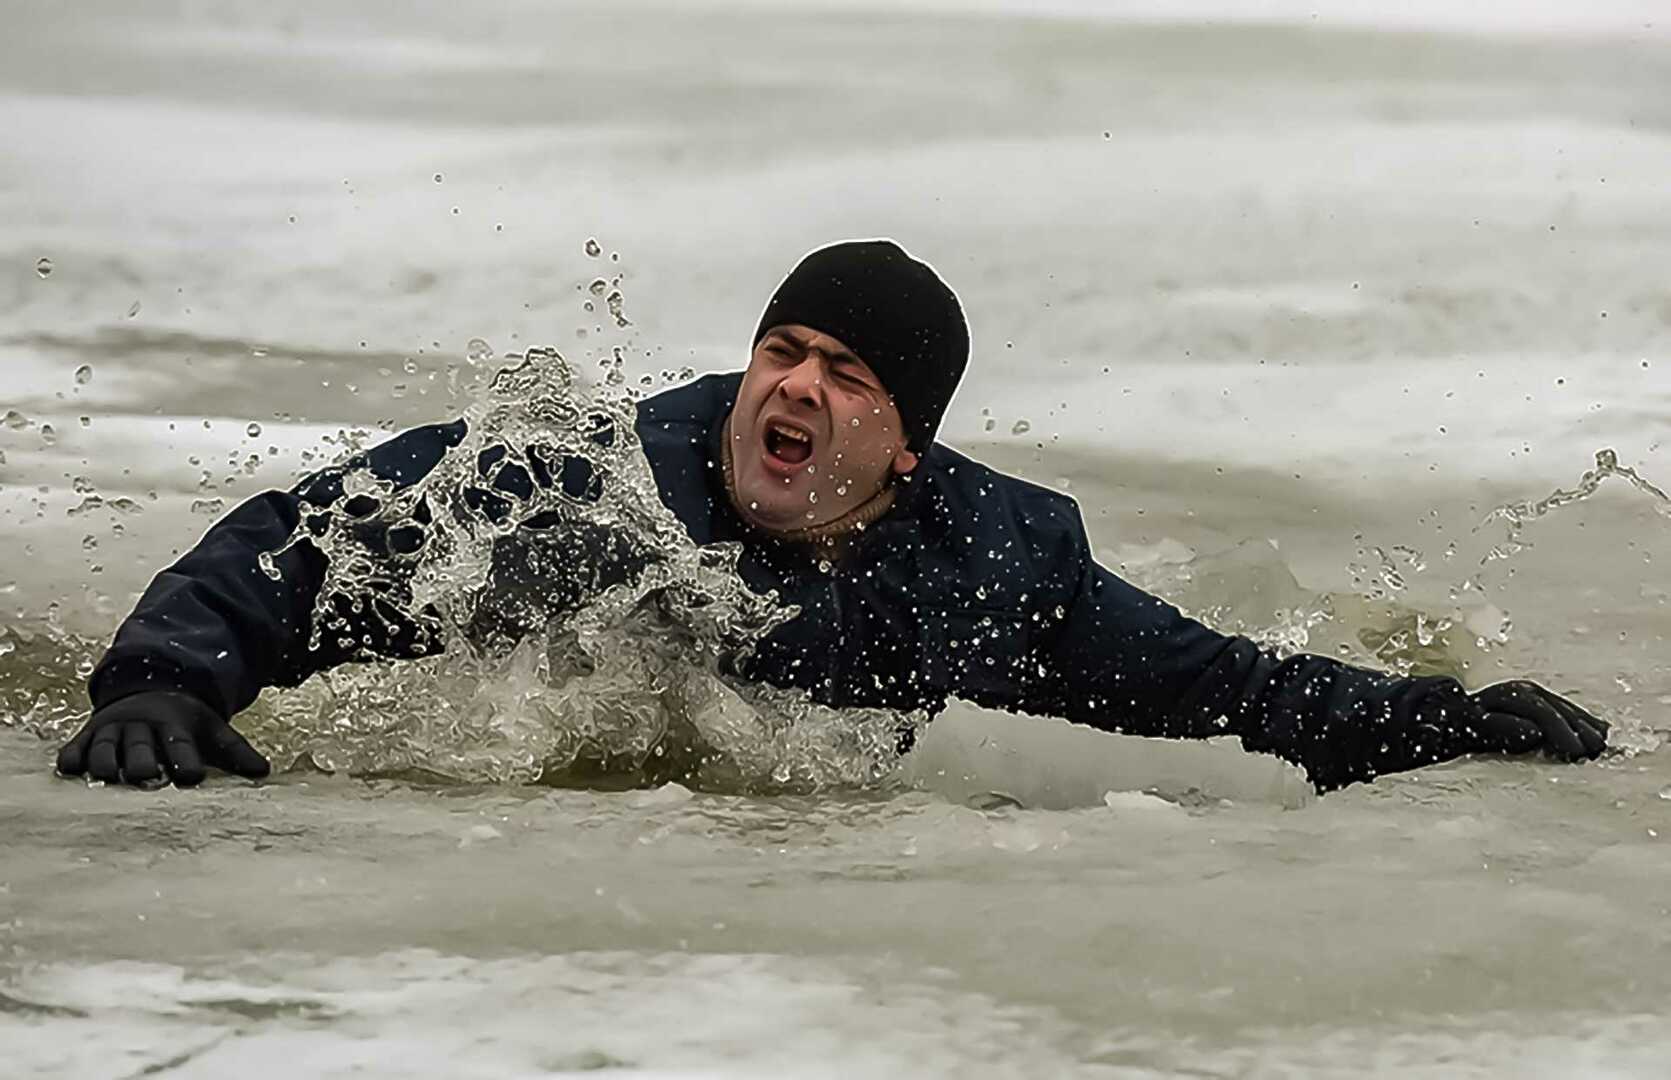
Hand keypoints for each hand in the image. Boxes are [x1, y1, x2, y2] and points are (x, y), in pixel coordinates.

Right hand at [56, 691, 270, 786]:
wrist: (146, 693)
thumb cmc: (182, 722)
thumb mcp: (211, 729)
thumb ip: (234, 751)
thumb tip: (263, 772)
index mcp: (174, 725)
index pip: (181, 744)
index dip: (185, 760)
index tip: (192, 777)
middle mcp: (141, 726)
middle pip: (140, 746)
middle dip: (143, 760)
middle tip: (146, 777)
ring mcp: (112, 730)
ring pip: (106, 747)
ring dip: (107, 762)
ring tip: (110, 778)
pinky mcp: (87, 736)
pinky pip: (76, 748)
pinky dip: (73, 758)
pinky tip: (71, 770)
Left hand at [1468, 679, 1607, 761]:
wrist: (1463, 716)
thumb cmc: (1470, 727)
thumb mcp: (1477, 727)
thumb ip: (1502, 729)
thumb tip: (1534, 732)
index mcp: (1511, 695)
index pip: (1541, 710)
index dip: (1560, 730)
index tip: (1575, 750)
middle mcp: (1526, 690)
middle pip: (1558, 708)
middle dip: (1578, 729)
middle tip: (1594, 749)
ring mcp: (1537, 694)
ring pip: (1566, 709)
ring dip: (1586, 726)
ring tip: (1601, 745)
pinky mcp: (1545, 701)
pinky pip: (1570, 710)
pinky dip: (1586, 721)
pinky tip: (1602, 731)